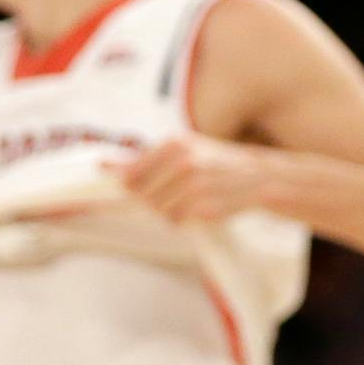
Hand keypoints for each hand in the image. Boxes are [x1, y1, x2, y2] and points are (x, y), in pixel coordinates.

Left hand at [109, 135, 285, 222]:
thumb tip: (103, 165)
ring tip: (187, 199)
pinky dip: (182, 218)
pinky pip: (176, 221)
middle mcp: (185, 163)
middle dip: (152, 198)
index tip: (126, 186)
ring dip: (168, 210)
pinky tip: (198, 206)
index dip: (126, 185)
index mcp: (176, 143)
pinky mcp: (205, 207)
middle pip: (143, 195)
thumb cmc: (217, 162)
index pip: (131, 174)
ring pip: (158, 210)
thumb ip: (143, 159)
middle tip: (171, 192)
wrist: (260, 176)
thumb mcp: (184, 149)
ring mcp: (195, 186)